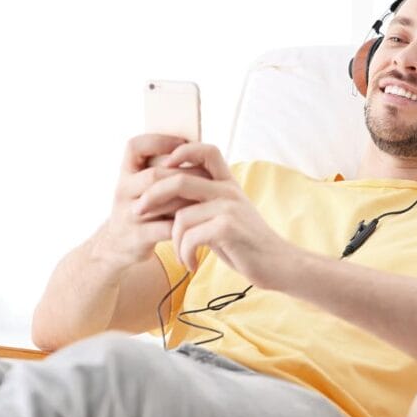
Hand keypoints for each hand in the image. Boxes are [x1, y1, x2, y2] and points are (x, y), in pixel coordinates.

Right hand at [93, 134, 211, 269]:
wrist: (117, 247)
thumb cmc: (142, 209)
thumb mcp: (142, 186)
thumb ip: (163, 170)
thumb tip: (198, 150)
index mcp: (126, 173)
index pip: (134, 147)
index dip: (159, 141)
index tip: (183, 144)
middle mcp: (123, 191)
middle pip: (154, 175)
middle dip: (185, 174)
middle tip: (209, 177)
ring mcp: (128, 214)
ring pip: (162, 201)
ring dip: (188, 199)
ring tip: (208, 198)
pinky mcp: (137, 237)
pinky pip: (165, 227)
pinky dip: (184, 224)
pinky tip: (197, 221)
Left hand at [132, 142, 292, 287]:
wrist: (278, 265)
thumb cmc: (247, 244)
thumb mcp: (227, 216)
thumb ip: (205, 202)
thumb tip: (171, 195)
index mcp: (228, 183)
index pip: (205, 150)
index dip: (181, 151)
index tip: (162, 167)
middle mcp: (228, 190)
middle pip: (179, 180)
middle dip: (152, 197)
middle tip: (138, 213)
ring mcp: (229, 207)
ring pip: (181, 215)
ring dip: (174, 240)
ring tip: (182, 254)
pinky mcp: (228, 227)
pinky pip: (189, 236)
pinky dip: (184, 253)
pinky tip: (191, 264)